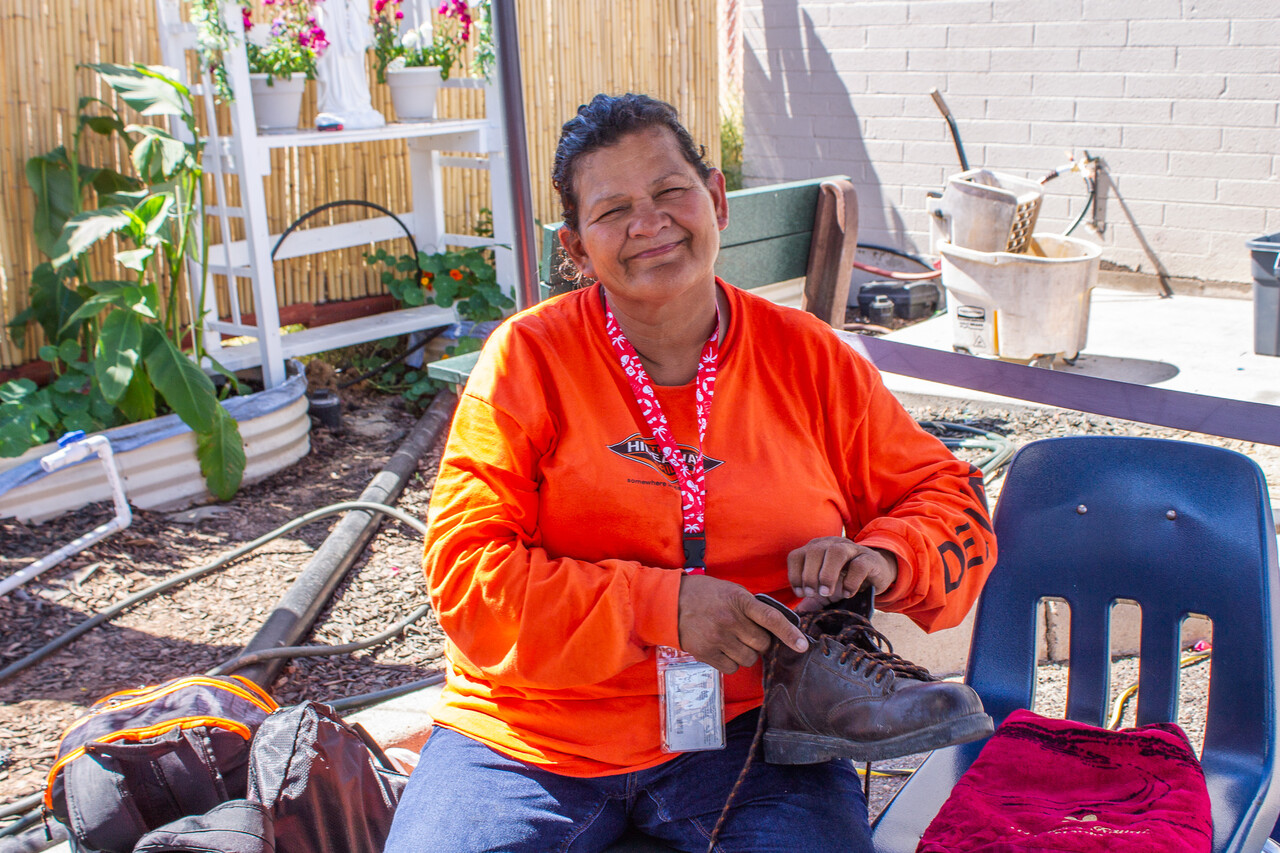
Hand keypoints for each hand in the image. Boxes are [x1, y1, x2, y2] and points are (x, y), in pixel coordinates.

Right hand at [676, 574, 808, 673]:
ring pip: (749, 659)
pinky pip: (731, 668)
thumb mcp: (731, 591)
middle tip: (748, 634)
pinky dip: (731, 662)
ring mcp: (717, 638)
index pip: (771, 618)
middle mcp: (730, 620)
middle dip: (760, 642)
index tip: (803, 645)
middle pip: (762, 644)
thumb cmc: (705, 595)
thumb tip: (774, 627)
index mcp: (740, 601)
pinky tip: (722, 649)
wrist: (670, 602)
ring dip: (746, 653)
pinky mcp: (706, 653)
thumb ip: (751, 607)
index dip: (789, 633)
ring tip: (733, 641)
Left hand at [788, 536, 898, 612]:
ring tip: (826, 593)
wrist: (876, 572)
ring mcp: (851, 549)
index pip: (797, 555)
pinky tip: (848, 593)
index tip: (801, 593)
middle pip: (814, 551)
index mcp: (816, 549)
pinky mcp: (869, 559)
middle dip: (809, 575)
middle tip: (813, 594)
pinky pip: (859, 565)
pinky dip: (851, 581)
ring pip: (835, 552)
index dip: (794, 574)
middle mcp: (831, 544)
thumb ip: (811, 600)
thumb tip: (797, 615)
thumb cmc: (846, 579)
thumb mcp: (826, 588)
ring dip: (827, 574)